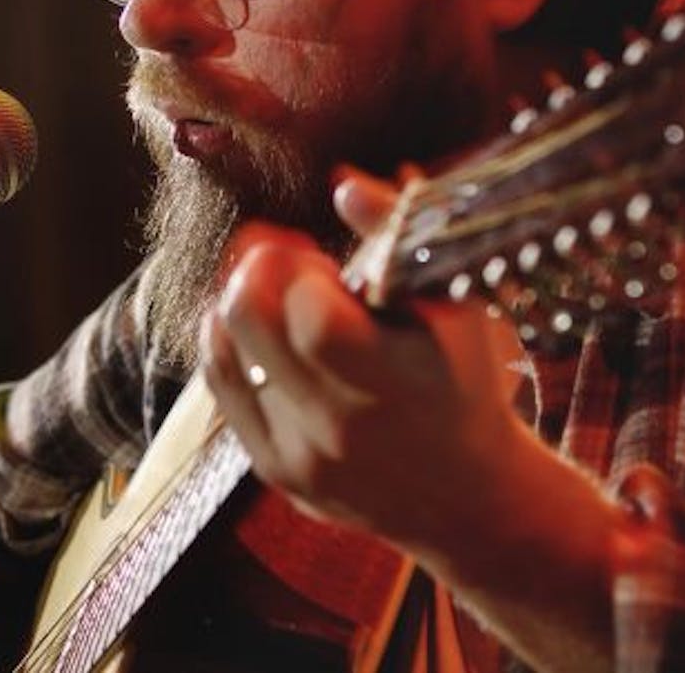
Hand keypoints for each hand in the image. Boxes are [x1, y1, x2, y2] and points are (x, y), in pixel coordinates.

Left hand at [201, 168, 524, 555]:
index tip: (327, 263)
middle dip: (259, 266)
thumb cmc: (462, 385)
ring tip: (274, 289)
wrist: (463, 498)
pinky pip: (221, 386)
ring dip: (240, 300)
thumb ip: (403, 240)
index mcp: (396, 383)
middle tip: (286, 256)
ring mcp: (300, 453)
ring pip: (224, 348)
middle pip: (251, 320)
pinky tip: (256, 325)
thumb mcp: (458, 310)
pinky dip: (227, 341)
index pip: (312, 315)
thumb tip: (345, 187)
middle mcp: (341, 425)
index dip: (306, 272)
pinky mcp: (274, 470)